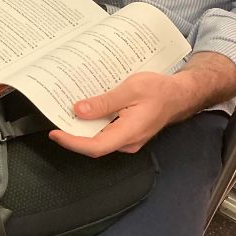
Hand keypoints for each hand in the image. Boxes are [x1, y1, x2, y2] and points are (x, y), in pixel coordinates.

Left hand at [49, 72, 188, 156]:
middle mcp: (127, 141)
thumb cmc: (161, 91)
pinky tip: (85, 112)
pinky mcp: (126, 134)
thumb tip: (80, 110)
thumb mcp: (131, 89)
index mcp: (129, 132)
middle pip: (93, 145)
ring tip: (66, 114)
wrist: (180, 94)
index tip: (56, 133)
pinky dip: (92, 125)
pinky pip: (104, 134)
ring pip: (98, 140)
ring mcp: (127, 140)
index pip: (95, 147)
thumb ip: (105, 102)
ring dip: (81, 129)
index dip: (72, 143)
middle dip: (72, 135)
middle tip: (56, 119)